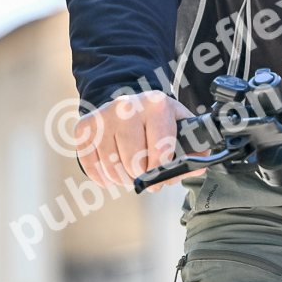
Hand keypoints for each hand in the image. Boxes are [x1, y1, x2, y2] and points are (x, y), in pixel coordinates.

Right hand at [75, 91, 195, 194]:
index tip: (162, 176)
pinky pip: (92, 167)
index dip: (162, 172)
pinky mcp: (85, 128)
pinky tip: (113, 169)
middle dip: (142, 177)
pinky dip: (103, 177)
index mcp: (156, 104)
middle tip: (146, 175)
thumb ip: (194, 147)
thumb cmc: (157, 119)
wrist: (128, 103)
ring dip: (124, 179)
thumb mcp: (180, 124)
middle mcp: (127, 107)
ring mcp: (103, 117)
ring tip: (131, 170)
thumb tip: (197, 167)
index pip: (160, 151)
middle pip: (134, 163)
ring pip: (112, 168)